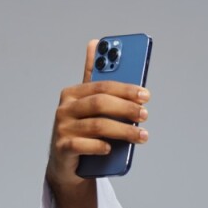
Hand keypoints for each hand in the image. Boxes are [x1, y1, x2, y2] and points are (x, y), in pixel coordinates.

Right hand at [46, 38, 150, 192]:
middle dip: (126, 109)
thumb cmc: (82, 131)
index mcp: (73, 93)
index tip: (145, 94)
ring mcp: (62, 128)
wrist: (66, 164)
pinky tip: (111, 149)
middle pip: (99, 104)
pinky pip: (82, 145)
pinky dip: (98, 147)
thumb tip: (96, 43)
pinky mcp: (62, 148)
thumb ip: (95, 80)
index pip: (102, 86)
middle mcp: (65, 108)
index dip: (125, 89)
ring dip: (122, 131)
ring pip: (96, 126)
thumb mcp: (89, 106)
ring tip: (141, 136)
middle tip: (145, 115)